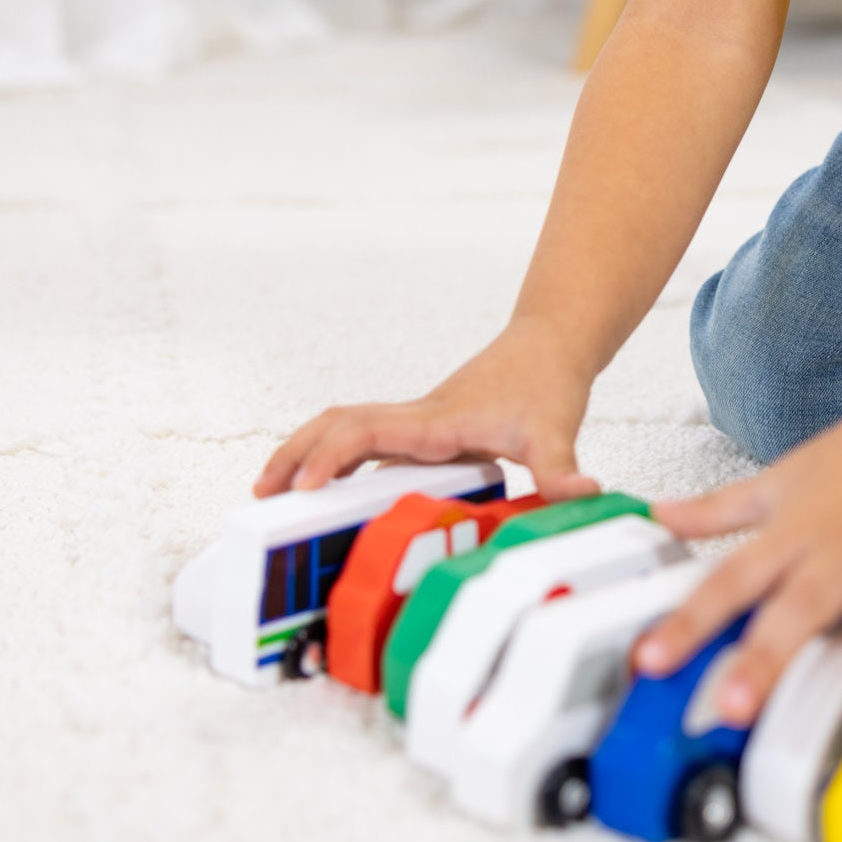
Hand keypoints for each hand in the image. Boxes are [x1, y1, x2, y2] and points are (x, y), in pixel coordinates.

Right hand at [252, 316, 601, 502]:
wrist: (550, 345)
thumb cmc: (547, 383)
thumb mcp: (556, 431)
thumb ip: (561, 469)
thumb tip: (580, 495)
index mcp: (433, 422)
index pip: (364, 433)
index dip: (329, 458)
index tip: (303, 489)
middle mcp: (415, 420)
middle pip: (336, 426)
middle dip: (295, 456)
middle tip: (262, 496)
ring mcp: (416, 424)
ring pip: (346, 431)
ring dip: (308, 456)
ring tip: (276, 496)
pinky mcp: (424, 431)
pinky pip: (367, 443)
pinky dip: (338, 461)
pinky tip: (332, 492)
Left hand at [638, 403, 841, 724]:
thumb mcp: (776, 484)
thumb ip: (716, 511)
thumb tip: (653, 518)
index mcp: (792, 542)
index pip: (727, 585)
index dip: (686, 623)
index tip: (649, 662)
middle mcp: (841, 558)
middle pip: (795, 610)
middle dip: (766, 657)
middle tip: (734, 704)